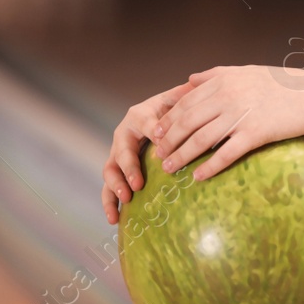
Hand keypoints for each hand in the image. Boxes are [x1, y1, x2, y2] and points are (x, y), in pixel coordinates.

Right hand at [101, 80, 194, 225]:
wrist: (157, 115)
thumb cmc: (170, 108)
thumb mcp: (177, 98)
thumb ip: (185, 94)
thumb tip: (195, 83)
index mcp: (139, 115)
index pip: (145, 123)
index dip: (152, 133)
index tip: (161, 145)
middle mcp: (124, 134)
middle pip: (121, 151)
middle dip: (129, 168)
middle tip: (138, 184)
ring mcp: (117, 154)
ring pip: (109, 171)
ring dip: (116, 186)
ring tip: (126, 199)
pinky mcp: (117, 171)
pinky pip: (108, 188)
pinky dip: (109, 204)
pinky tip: (114, 220)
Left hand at [152, 65, 303, 181]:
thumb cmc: (278, 84)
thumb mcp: (244, 71)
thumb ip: (214, 74)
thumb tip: (188, 79)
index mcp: (223, 81)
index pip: (185, 102)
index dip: (167, 120)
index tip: (156, 135)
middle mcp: (228, 97)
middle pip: (188, 122)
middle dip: (169, 141)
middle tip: (158, 156)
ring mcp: (241, 116)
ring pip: (201, 139)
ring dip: (181, 156)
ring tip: (170, 169)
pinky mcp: (254, 134)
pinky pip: (226, 154)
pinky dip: (209, 167)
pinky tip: (199, 177)